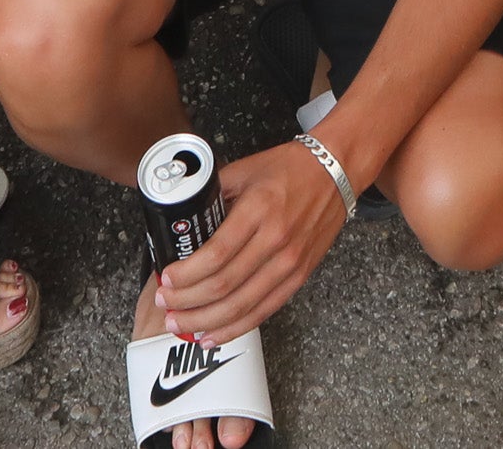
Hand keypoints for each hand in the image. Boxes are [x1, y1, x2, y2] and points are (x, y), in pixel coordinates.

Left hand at [153, 140, 351, 347]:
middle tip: (166, 304)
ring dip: (206, 321)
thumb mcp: (245, 170)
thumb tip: (182, 219)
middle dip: (187, 302)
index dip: (186, 274)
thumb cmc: (291, 168)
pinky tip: (214, 334)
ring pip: (241, 306)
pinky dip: (236, 327)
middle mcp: (276, 240)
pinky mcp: (299, 276)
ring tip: (181, 325)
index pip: (215, 254)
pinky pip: (263, 311)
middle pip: (224, 286)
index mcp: (258, 210)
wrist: (336, 171)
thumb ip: (213, 194)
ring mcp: (290, 262)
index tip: (166, 278)